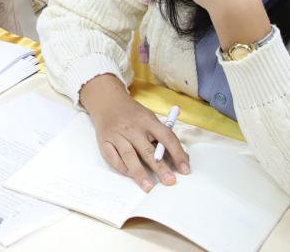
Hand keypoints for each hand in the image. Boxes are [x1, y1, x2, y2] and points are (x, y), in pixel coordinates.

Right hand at [80, 74, 189, 190]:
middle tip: (170, 181)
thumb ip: (164, 136)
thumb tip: (181, 159)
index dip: (177, 153)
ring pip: (129, 156)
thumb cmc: (133, 114)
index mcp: (147, 120)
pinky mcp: (104, 141)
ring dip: (139, 172)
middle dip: (160, 167)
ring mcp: (117, 134)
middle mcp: (132, 128)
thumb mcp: (150, 118)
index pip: (166, 137)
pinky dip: (122, 167)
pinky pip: (113, 158)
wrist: (107, 101)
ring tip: (148, 186)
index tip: (185, 169)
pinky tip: (130, 174)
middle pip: (147, 150)